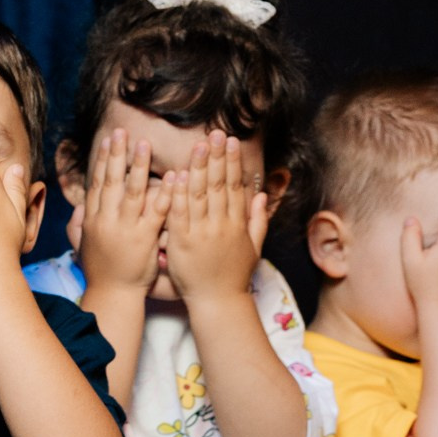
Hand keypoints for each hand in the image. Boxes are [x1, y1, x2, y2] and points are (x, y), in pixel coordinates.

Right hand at [74, 129, 170, 292]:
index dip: (103, 161)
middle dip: (117, 154)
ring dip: (138, 166)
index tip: (108, 140)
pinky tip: (172, 176)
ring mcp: (126, 229)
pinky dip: (164, 193)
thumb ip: (80, 224)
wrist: (113, 294)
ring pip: (132, 192)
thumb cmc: (101, 271)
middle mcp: (107, 220)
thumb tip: (77, 207)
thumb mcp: (84, 245)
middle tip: (122, 131)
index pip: (98, 184)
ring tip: (144, 144)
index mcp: (94, 220)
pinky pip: (156, 211)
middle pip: (112, 181)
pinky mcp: (144, 238)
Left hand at [164, 130, 267, 301]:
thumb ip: (258, 221)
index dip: (232, 163)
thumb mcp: (253, 248)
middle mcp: (220, 225)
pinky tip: (176, 176)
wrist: (218, 303)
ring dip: (198, 168)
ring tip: (198, 145)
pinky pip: (179, 215)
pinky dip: (178, 195)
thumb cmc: (234, 278)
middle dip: (216, 157)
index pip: (234, 187)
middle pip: (217, 185)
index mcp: (236, 224)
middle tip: (214, 133)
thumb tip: (262, 196)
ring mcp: (201, 234)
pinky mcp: (182, 244)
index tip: (230, 142)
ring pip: (199, 195)